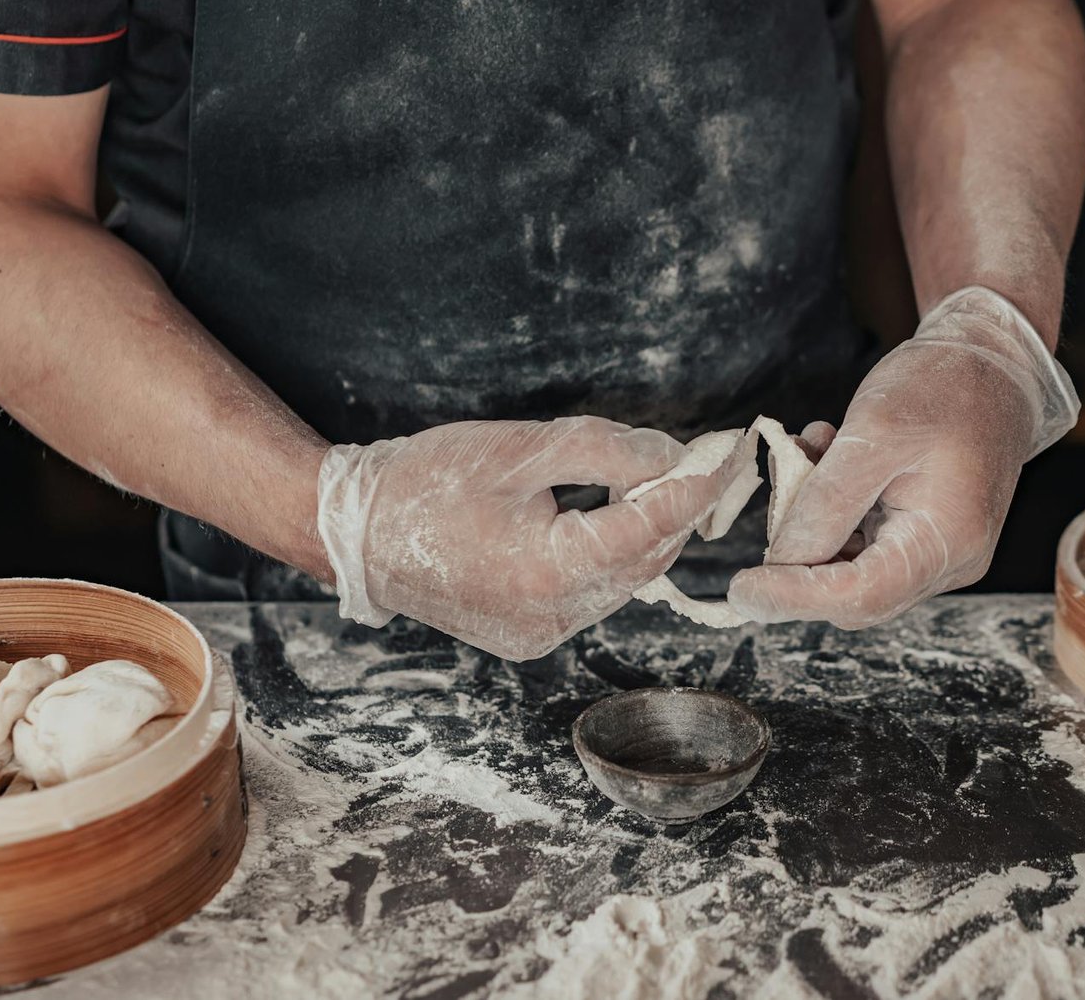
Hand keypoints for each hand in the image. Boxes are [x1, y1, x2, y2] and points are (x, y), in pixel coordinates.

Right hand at [317, 417, 737, 659]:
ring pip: (624, 580)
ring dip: (644, 532)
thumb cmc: (429, 480)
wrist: (357, 533)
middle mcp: (553, 616)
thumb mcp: (522, 447)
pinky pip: (593, 595)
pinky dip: (610, 556)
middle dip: (676, 507)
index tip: (728, 449)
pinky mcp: (530, 637)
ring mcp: (542, 634)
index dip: (696, 482)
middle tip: (698, 457)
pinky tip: (605, 518)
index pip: (652, 523)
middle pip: (646, 558)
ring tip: (648, 481)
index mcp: (549, 570)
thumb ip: (605, 449)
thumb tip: (672, 456)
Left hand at [728, 287, 1078, 628]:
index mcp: (947, 539)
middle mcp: (948, 562)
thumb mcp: (874, 431)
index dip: (793, 598)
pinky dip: (831, 512)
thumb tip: (782, 561)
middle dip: (799, 559)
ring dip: (812, 524)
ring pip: (851, 569)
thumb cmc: (944, 387)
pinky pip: (862, 544)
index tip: (741, 588)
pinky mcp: (922, 537)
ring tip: (808, 453)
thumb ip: (826, 503)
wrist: (995, 365)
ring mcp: (937, 554)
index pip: (859, 597)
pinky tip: (825, 456)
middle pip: (853, 596)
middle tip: (775, 500)